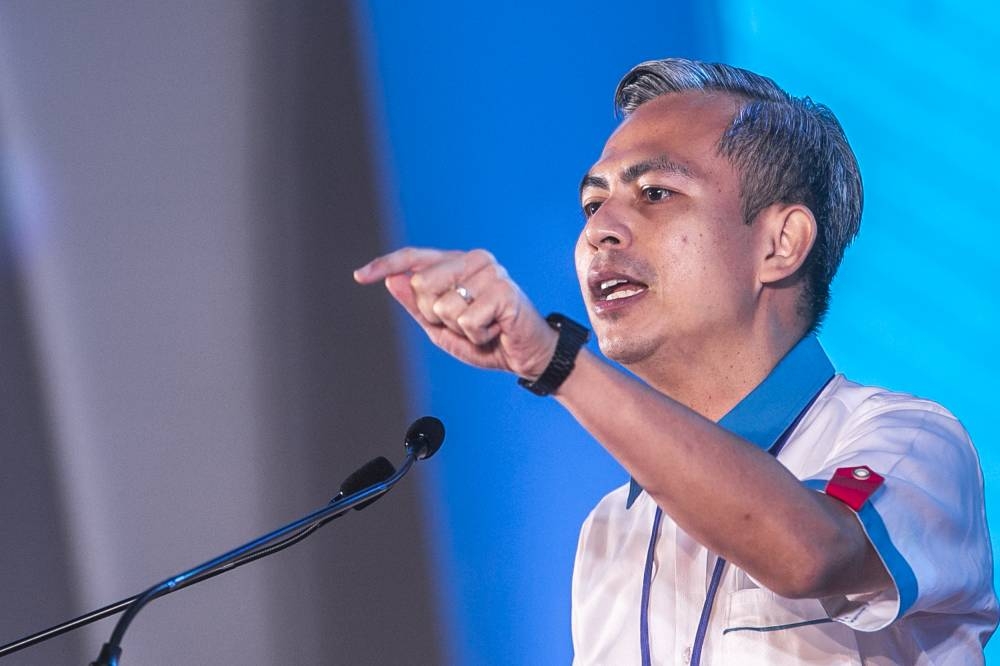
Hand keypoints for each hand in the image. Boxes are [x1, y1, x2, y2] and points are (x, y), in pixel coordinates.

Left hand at [354, 247, 557, 378]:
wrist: (527, 355)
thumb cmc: (486, 340)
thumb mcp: (442, 327)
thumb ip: (416, 305)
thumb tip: (392, 281)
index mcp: (457, 262)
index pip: (414, 258)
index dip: (385, 265)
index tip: (359, 276)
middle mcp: (474, 259)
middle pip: (422, 284)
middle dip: (435, 314)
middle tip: (463, 322)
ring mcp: (491, 273)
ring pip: (443, 305)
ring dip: (458, 327)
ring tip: (482, 327)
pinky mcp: (504, 292)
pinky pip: (467, 319)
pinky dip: (477, 334)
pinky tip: (495, 330)